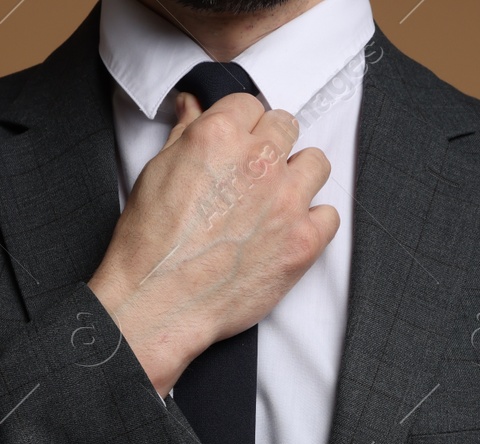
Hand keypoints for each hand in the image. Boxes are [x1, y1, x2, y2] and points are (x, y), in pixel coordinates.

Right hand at [88, 91, 339, 395]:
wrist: (158, 302)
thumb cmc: (150, 243)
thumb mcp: (156, 172)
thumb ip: (184, 132)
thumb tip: (193, 104)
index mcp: (220, 136)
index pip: (250, 105)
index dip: (242, 125)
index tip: (237, 144)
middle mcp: (258, 163)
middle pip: (286, 127)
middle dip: (271, 145)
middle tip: (253, 173)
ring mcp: (286, 202)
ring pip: (316, 163)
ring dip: (298, 176)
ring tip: (275, 200)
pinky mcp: (303, 242)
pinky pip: (329, 215)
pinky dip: (313, 222)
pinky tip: (288, 232)